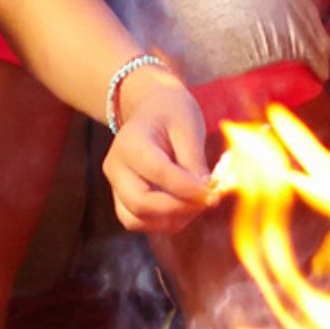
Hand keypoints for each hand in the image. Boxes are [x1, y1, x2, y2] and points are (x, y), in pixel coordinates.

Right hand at [106, 67, 214, 232]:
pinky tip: (185, 206)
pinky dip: (163, 222)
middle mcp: (116, 167)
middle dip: (178, 209)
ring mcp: (115, 186)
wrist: (152, 107)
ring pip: (136, 220)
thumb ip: (195, 162)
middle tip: (207, 202)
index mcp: (130, 142)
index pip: (159, 173)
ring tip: (197, 203)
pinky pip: (138, 221)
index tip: (214, 195)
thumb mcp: (189, 127)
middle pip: (140, 204)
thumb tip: (206, 194)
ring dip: (171, 220)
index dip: (188, 189)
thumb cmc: (173, 113)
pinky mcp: (122, 199)